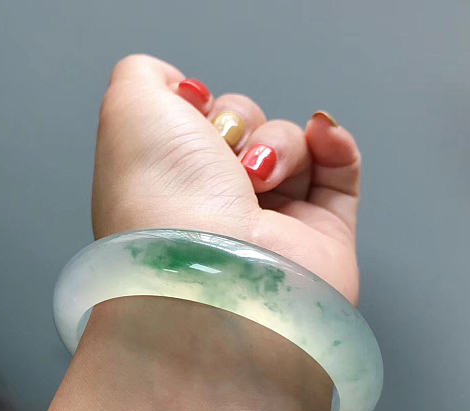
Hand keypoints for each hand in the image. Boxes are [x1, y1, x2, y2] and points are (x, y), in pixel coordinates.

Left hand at [92, 55, 361, 303]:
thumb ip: (145, 78)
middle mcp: (217, 208)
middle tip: (222, 153)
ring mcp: (271, 224)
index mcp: (170, 187)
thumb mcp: (130, 109)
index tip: (189, 110)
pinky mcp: (320, 237)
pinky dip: (334, 144)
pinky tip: (320, 134)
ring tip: (259, 175)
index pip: (197, 126)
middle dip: (238, 124)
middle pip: (246, 132)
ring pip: (291, 148)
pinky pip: (338, 173)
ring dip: (278, 142)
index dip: (198, 106)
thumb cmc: (164, 199)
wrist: (217, 274)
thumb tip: (182, 87)